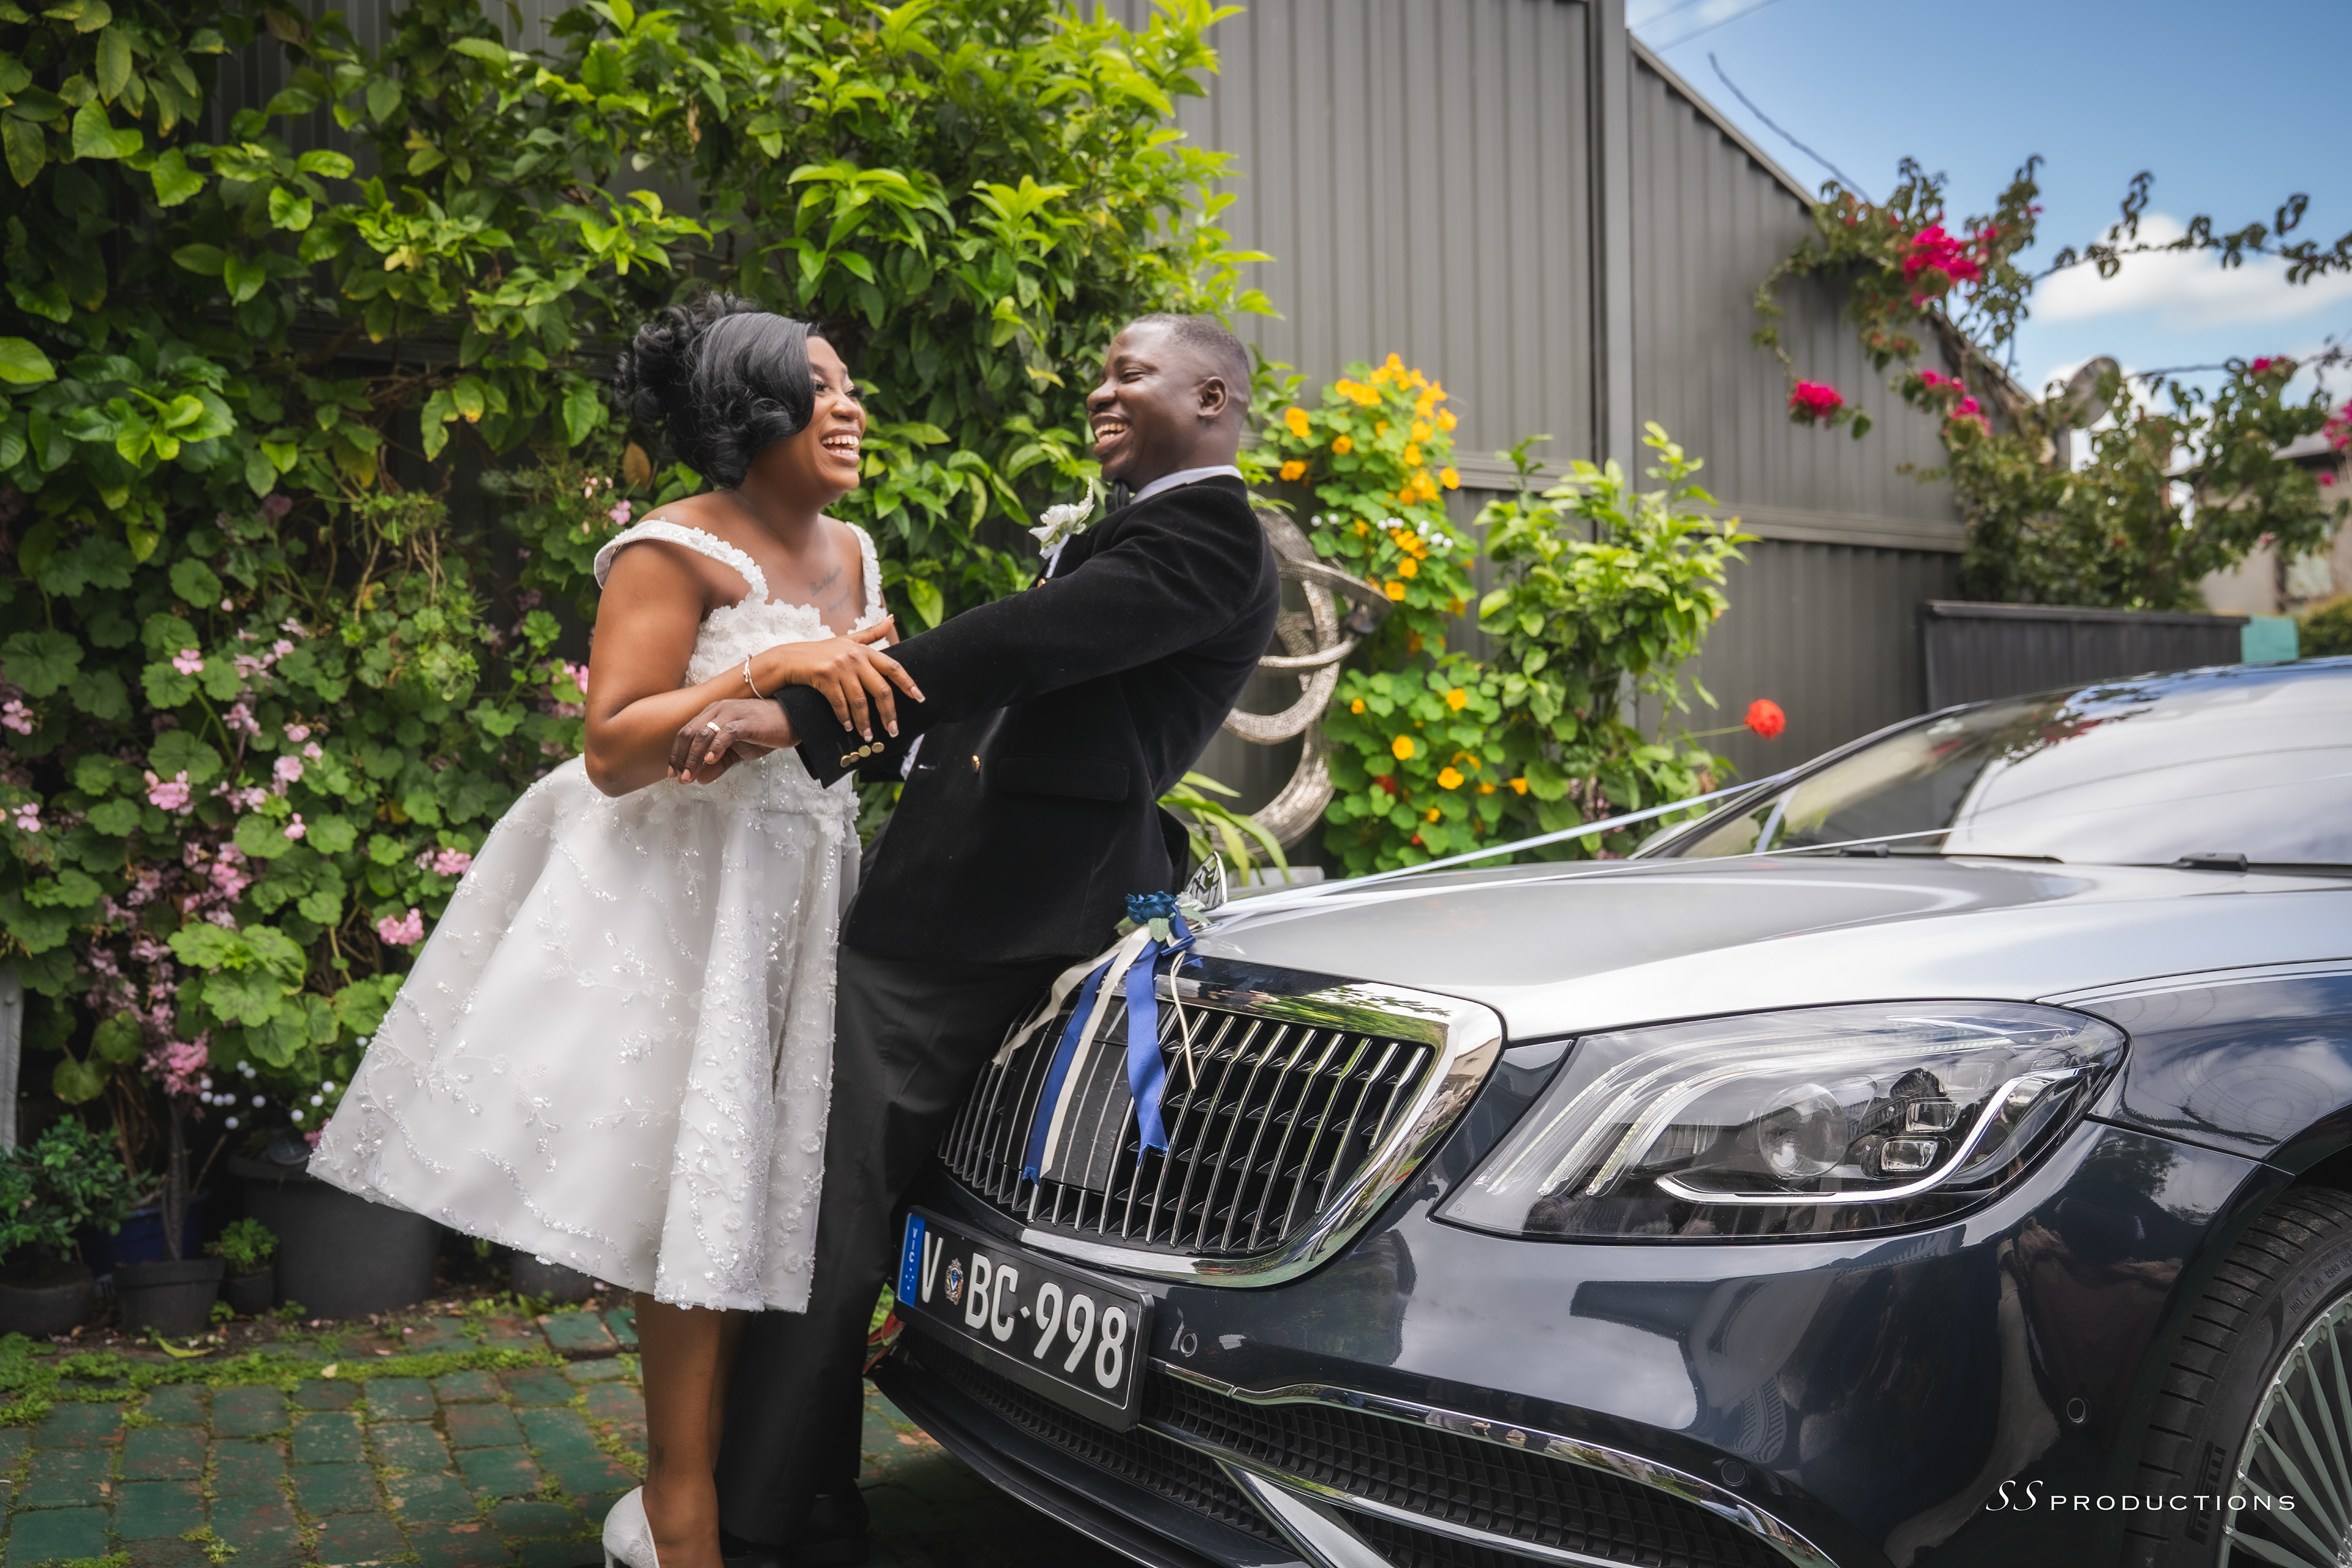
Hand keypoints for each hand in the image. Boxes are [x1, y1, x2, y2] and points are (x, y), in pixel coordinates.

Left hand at [668, 699, 796, 784]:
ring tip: (690, 776)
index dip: (677, 754)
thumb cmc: (763, 732)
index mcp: (712, 714)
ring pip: (704, 734)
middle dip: (682, 758)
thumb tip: (699, 779)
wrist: (791, 720)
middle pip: (690, 733)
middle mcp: (718, 710)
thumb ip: (718, 763)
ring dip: (694, 757)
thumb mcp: (737, 752)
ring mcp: (732, 713)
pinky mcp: (746, 721)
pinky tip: (710, 760)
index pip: (686, 733)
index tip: (672, 774)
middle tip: (680, 779)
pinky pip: (726, 733)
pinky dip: (716, 747)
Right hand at [755, 623, 922, 740]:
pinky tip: (848, 728)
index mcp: (864, 651)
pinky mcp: (825, 676)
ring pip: (860, 701)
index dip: (908, 684)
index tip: (920, 698)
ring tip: (868, 736)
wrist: (790, 658)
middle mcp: (855, 657)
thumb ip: (871, 633)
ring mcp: (840, 667)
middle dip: (888, 713)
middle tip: (893, 731)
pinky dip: (845, 718)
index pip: (894, 668)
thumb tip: (892, 618)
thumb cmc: (823, 652)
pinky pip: (840, 703)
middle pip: (881, 690)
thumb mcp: (848, 640)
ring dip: (865, 722)